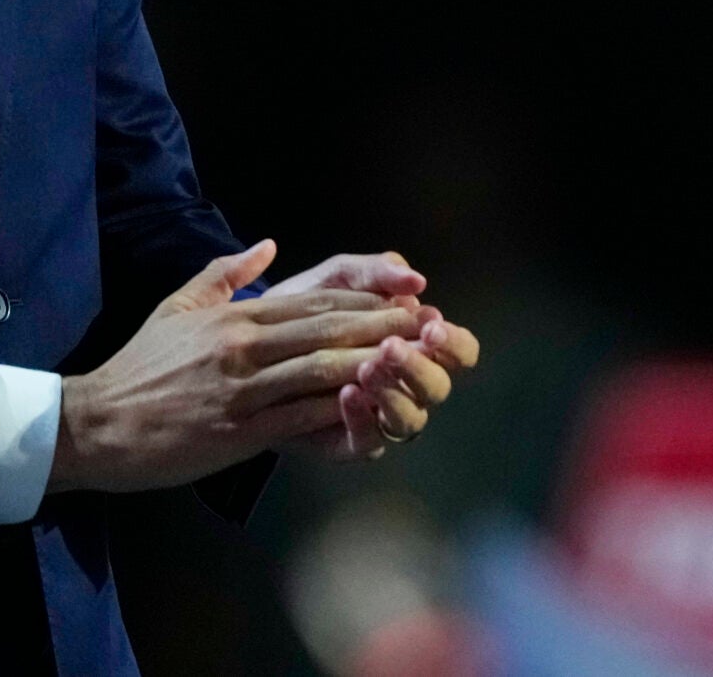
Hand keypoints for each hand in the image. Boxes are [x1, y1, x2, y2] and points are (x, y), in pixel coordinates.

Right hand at [48, 241, 429, 493]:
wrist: (97, 423)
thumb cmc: (139, 367)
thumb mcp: (177, 306)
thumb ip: (225, 273)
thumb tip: (268, 245)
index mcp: (232, 316)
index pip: (312, 301)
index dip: (363, 301)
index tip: (402, 302)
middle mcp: (241, 345)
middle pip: (326, 330)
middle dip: (381, 328)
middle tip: (426, 328)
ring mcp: (241, 389)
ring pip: (321, 371)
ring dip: (372, 366)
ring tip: (411, 365)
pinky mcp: (238, 431)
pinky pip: (300, 419)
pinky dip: (338, 413)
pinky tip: (370, 411)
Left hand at [268, 253, 479, 461]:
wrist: (254, 342)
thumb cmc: (305, 308)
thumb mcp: (339, 277)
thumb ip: (376, 271)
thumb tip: (417, 279)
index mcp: (416, 345)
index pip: (458, 352)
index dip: (454, 342)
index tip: (431, 323)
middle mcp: (408, 386)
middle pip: (438, 387)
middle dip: (420, 366)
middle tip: (391, 345)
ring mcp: (382, 417)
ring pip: (409, 419)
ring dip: (394, 392)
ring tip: (367, 366)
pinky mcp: (352, 442)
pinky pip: (369, 441)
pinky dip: (362, 417)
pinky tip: (347, 393)